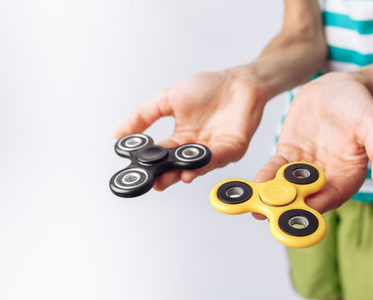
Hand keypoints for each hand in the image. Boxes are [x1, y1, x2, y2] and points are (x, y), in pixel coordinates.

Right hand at [113, 68, 267, 190]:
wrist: (237, 80)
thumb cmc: (208, 87)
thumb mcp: (167, 99)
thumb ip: (143, 116)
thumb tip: (117, 134)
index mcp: (181, 138)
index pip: (162, 156)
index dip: (151, 165)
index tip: (139, 172)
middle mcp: (197, 148)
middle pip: (179, 166)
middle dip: (168, 176)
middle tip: (156, 183)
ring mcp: (215, 150)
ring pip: (199, 166)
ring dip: (187, 171)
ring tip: (176, 175)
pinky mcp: (233, 148)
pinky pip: (219, 157)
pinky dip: (208, 161)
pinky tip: (197, 164)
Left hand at [252, 72, 372, 218]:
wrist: (336, 86)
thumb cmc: (360, 105)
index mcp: (349, 175)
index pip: (335, 195)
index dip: (322, 203)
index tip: (308, 209)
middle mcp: (325, 176)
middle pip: (308, 197)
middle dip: (291, 208)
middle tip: (276, 217)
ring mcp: (304, 167)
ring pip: (288, 187)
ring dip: (274, 198)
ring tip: (258, 208)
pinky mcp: (287, 155)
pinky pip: (275, 170)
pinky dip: (266, 178)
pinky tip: (255, 185)